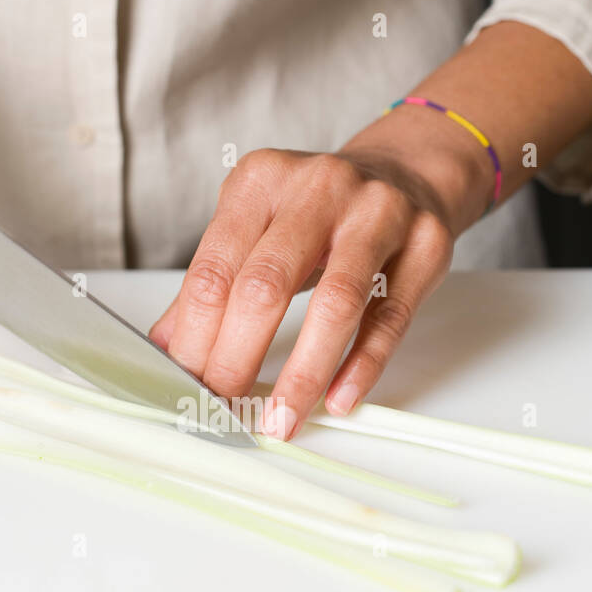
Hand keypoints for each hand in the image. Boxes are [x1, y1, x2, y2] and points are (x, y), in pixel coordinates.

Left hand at [150, 142, 480, 440]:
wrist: (405, 172)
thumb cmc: (319, 212)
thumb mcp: (257, 228)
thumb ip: (213, 284)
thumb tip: (166, 349)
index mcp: (261, 181)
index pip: (214, 269)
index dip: (197, 336)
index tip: (189, 384)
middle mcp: (319, 188)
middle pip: (267, 284)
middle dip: (238, 357)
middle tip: (226, 406)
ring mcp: (379, 212)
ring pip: (336, 302)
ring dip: (304, 373)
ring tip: (281, 419)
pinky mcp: (425, 244)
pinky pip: (390, 317)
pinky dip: (361, 366)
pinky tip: (338, 400)